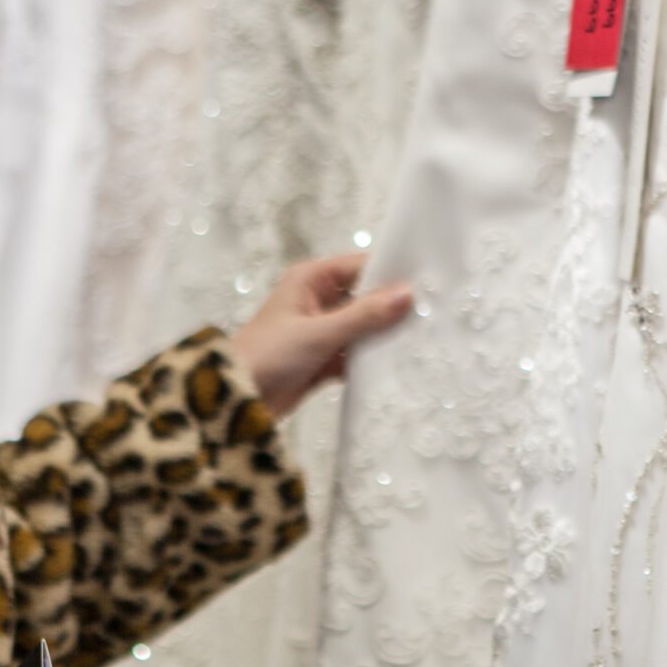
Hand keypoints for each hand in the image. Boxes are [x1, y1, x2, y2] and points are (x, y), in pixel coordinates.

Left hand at [227, 252, 413, 417]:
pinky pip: (357, 354)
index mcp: (311, 280)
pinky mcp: (324, 358)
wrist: (238, 400)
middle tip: (428, 313)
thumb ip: (363, 315)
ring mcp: (322, 330)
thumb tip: (403, 295)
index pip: (360, 266)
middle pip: (366, 297)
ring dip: (383, 336)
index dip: (390, 274)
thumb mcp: (319, 333)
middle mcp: (317, 300)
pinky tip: (395, 364)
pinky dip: (372, 360)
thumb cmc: (263, 356)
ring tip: (419, 339)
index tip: (423, 283)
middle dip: (391, 308)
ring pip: (364, 327)